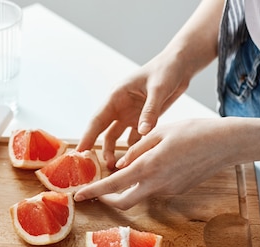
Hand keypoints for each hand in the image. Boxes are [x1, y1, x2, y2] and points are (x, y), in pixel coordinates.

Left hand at [74, 117, 234, 209]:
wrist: (226, 144)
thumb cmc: (194, 132)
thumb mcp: (160, 133)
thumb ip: (136, 151)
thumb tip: (120, 165)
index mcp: (148, 167)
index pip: (113, 186)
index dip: (93, 192)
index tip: (79, 196)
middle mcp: (157, 184)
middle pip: (124, 202)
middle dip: (108, 200)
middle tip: (97, 192)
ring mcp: (168, 190)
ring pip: (140, 194)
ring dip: (130, 187)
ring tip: (131, 165)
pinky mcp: (178, 190)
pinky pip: (156, 188)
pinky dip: (148, 180)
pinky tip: (158, 163)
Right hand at [76, 52, 192, 169]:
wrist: (179, 66)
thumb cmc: (166, 70)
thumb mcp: (158, 89)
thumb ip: (150, 111)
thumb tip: (142, 131)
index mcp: (116, 96)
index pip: (98, 119)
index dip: (88, 136)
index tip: (80, 151)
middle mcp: (120, 107)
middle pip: (104, 131)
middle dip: (100, 148)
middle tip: (99, 166)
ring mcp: (130, 114)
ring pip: (117, 137)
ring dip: (116, 151)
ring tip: (116, 167)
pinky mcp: (142, 119)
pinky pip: (134, 138)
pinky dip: (133, 149)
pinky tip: (134, 161)